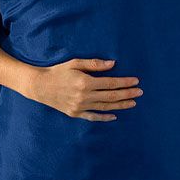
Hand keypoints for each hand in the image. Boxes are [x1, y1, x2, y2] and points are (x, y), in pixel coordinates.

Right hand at [25, 58, 142, 121]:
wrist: (40, 86)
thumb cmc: (58, 71)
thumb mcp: (75, 63)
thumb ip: (94, 64)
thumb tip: (113, 64)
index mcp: (85, 82)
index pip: (110, 83)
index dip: (124, 82)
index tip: (136, 81)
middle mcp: (84, 96)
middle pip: (111, 96)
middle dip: (127, 94)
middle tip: (140, 92)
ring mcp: (80, 107)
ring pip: (105, 107)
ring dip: (120, 105)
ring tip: (132, 103)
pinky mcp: (75, 113)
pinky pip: (93, 117)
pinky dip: (105, 117)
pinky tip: (114, 116)